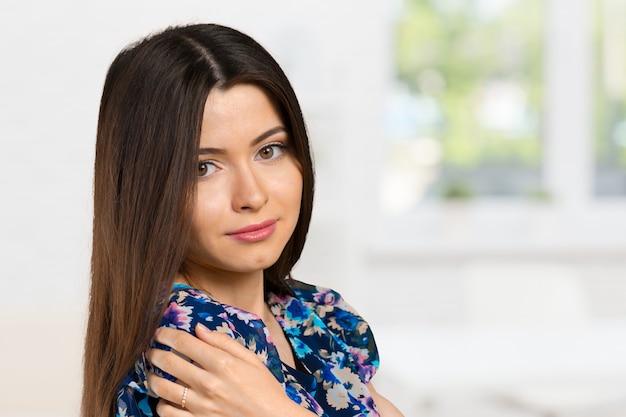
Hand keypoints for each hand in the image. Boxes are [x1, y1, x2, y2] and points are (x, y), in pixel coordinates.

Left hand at [146, 324, 314, 416]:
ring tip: (153, 374)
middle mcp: (208, 384)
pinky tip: (166, 399)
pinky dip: (161, 404)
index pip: (183, 343)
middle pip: (168, 362)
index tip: (159, 332)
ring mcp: (201, 406)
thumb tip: (199, 328)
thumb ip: (224, 342)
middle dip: (154, 352)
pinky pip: (167, 413)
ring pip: (162, 388)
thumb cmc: (264, 389)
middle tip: (151, 350)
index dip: (166, 334)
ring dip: (152, 377)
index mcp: (222, 364)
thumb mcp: (251, 360)